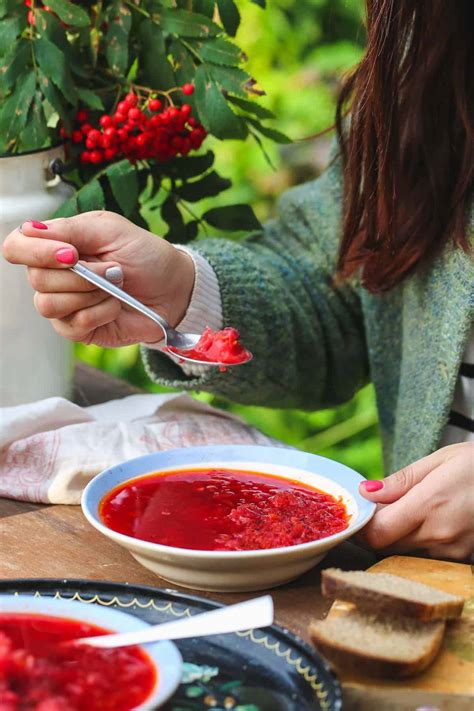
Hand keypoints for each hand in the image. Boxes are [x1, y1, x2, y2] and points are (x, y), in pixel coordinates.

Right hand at [2, 212, 194, 347]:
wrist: (175, 289)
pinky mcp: (78, 329)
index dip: (35, 251)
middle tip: (113, 270)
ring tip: (116, 288)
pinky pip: (71, 325)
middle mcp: (55, 275)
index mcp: (57, 246)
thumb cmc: (146, 256)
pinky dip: (99, 312)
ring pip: (48, 305)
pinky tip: (115, 306)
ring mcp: (65, 305)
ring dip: (90, 294)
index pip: (17, 247)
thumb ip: (70, 229)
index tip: (71, 253)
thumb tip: (29, 228)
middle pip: (36, 279)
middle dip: (80, 275)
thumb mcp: (111, 230)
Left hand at [358, 443, 473, 560]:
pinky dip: (420, 543)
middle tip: (381, 509)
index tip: (360, 514)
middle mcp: (440, 534)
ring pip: (406, 553)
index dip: (362, 527)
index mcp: (429, 505)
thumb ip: (400, 481)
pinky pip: (428, 556)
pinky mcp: (464, 558)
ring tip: (410, 511)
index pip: (378, 533)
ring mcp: (454, 551)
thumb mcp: (439, 460)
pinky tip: (430, 523)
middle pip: (388, 546)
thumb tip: (366, 492)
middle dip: (378, 530)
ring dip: (399, 537)